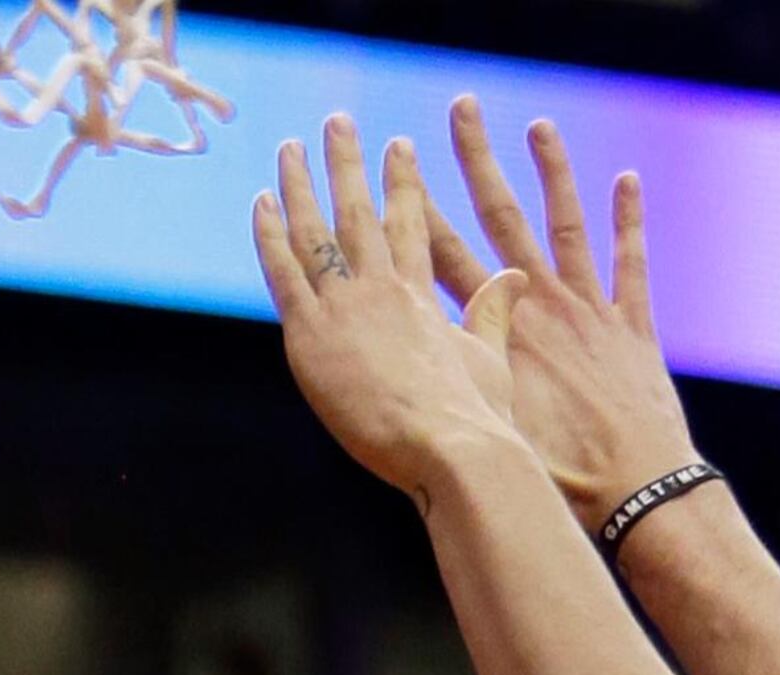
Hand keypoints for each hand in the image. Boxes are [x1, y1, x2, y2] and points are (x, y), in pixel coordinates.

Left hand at [254, 118, 532, 502]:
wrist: (448, 446)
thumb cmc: (476, 417)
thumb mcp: (490, 358)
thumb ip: (492, 313)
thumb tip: (516, 277)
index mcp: (422, 294)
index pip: (409, 224)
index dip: (401, 182)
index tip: (398, 148)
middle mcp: (381, 288)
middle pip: (357, 211)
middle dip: (347, 162)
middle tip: (338, 123)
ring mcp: (343, 308)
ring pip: (315, 230)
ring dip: (301, 182)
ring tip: (291, 147)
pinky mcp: (310, 336)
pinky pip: (283, 272)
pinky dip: (271, 233)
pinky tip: (263, 201)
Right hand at [429, 102, 700, 531]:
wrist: (638, 490)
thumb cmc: (560, 480)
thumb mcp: (492, 435)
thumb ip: (457, 396)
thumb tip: (406, 390)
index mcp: (500, 330)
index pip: (446, 252)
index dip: (418, 206)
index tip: (397, 162)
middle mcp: (542, 305)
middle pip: (500, 216)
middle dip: (475, 159)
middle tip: (460, 109)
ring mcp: (590, 308)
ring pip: (566, 222)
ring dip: (553, 171)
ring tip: (538, 126)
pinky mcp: (633, 324)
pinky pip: (632, 260)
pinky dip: (630, 219)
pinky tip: (628, 178)